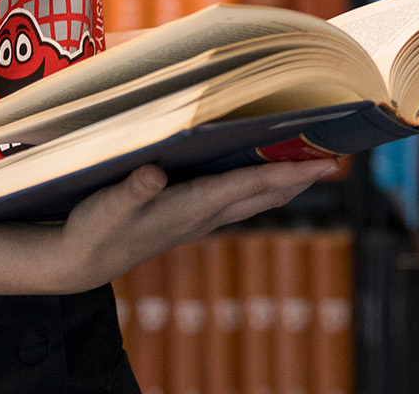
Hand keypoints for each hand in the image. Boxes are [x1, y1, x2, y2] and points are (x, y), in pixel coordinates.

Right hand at [45, 158, 341, 293]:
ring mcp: (199, 220)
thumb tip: (154, 172)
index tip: (323, 163)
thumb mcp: (107, 207)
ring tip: (313, 163)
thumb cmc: (94, 230)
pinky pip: (237, 200)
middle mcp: (203, 215)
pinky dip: (260, 186)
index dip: (287, 172)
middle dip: (301, 177)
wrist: (82, 262)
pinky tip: (263, 174)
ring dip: (285, 183)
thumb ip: (132, 190)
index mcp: (190, 207)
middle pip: (264, 194)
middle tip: (337, 156)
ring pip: (254, 199)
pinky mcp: (189, 218)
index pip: (249, 186)